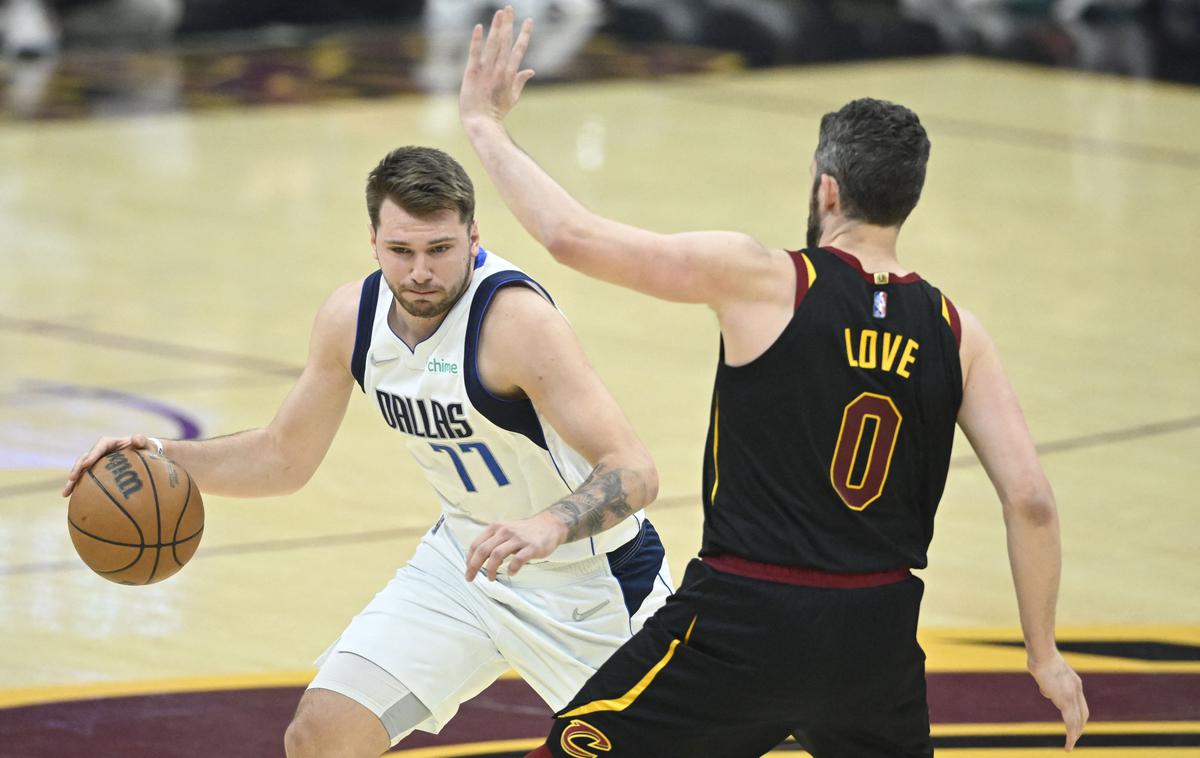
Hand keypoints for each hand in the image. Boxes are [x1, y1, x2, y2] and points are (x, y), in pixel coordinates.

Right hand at [63, 435, 153, 496]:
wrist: (144, 456)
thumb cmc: (145, 449)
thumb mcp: (146, 444)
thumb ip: (142, 441)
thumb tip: (136, 440)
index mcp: (109, 443)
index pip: (99, 447)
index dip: (92, 455)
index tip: (86, 464)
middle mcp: (99, 452)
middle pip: (85, 459)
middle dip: (77, 468)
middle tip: (72, 479)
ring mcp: (96, 463)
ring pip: (81, 471)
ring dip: (72, 481)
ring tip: (65, 493)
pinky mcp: (96, 472)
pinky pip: (86, 479)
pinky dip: (79, 488)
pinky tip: (71, 499)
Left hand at [460, 6, 534, 128]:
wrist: (481, 121)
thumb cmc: (496, 111)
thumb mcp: (513, 97)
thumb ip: (521, 81)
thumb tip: (531, 70)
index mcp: (510, 74)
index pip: (519, 49)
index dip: (524, 34)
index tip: (529, 21)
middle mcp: (500, 69)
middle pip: (506, 42)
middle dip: (509, 24)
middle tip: (510, 8)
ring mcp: (486, 70)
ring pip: (493, 44)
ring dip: (497, 27)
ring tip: (500, 12)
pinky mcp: (472, 72)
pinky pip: (475, 53)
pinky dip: (476, 40)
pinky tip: (478, 27)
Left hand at [464, 511, 566, 581]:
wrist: (549, 526)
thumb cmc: (524, 532)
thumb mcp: (505, 530)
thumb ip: (492, 541)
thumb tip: (476, 559)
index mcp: (496, 527)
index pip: (476, 544)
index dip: (469, 559)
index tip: (468, 570)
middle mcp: (505, 531)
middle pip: (483, 550)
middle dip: (474, 566)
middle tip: (471, 578)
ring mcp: (518, 539)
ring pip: (497, 555)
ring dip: (490, 569)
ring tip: (491, 578)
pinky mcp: (531, 547)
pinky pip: (518, 560)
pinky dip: (512, 568)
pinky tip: (511, 573)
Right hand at [1029, 651, 1088, 749]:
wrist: (1042, 654)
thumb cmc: (1039, 657)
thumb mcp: (1045, 671)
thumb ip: (1048, 683)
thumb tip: (1046, 690)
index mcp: (1073, 682)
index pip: (1080, 703)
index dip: (1078, 714)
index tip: (1073, 723)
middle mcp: (1076, 690)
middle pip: (1083, 713)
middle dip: (1079, 727)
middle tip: (1074, 738)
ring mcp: (1072, 696)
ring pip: (1077, 720)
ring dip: (1075, 735)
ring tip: (1070, 746)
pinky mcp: (1065, 701)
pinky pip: (1071, 723)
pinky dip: (1071, 735)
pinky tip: (1069, 744)